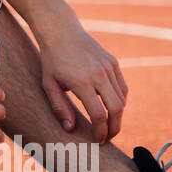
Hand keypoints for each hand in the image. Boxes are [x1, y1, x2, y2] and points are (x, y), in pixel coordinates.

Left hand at [38, 25, 127, 142]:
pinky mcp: (113, 62)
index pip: (98, 114)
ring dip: (118, 115)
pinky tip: (111, 108)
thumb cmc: (51, 59)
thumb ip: (59, 107)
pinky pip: (122, 87)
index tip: (98, 141)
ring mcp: (109, 67)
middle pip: (116, 109)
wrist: (61, 31)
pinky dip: (120, 100)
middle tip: (108, 138)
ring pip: (122, 99)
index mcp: (82, 82)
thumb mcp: (48, 84)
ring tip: (108, 125)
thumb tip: (70, 129)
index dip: (100, 131)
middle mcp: (99, 74)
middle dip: (114, 128)